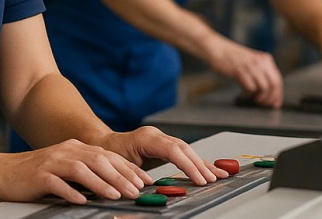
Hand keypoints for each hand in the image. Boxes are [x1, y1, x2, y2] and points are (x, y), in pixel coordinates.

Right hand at [0, 139, 153, 203]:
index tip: (145, 180)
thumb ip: (86, 173)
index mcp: (75, 148)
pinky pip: (57, 183)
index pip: (108, 156)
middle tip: (137, 190)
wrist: (1, 171)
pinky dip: (70, 192)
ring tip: (116, 195)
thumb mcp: (64, 169)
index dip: (128, 168)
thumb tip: (115, 186)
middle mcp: (66, 151)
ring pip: (82, 169)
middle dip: (121, 176)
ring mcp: (52, 162)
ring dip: (101, 183)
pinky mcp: (38, 176)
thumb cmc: (35, 174)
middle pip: (99, 160)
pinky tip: (81, 200)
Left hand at [97, 127, 226, 185]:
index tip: (200, 179)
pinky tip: (208, 168)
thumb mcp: (119, 165)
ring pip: (186, 149)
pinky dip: (196, 161)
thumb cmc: (108, 154)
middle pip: (183, 148)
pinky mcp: (163, 142)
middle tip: (213, 179)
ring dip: (202, 163)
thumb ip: (136, 174)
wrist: (102, 143)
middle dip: (200, 165)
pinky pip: (183, 151)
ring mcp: (161, 137)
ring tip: (218, 175)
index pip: (173, 150)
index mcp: (146, 137)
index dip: (188, 165)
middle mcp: (156, 134)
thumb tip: (152, 187)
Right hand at [211, 40, 283, 107]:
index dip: (278, 95)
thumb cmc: (232, 57)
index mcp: (265, 59)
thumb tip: (271, 93)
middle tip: (264, 104)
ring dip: (260, 98)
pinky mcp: (239, 71)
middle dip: (270, 98)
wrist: (216, 48)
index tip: (275, 104)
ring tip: (254, 99)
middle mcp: (260, 61)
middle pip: (273, 85)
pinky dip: (249, 95)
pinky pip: (250, 88)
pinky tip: (245, 94)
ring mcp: (249, 66)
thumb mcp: (251, 61)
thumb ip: (262, 73)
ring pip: (264, 88)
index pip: (278, 80)